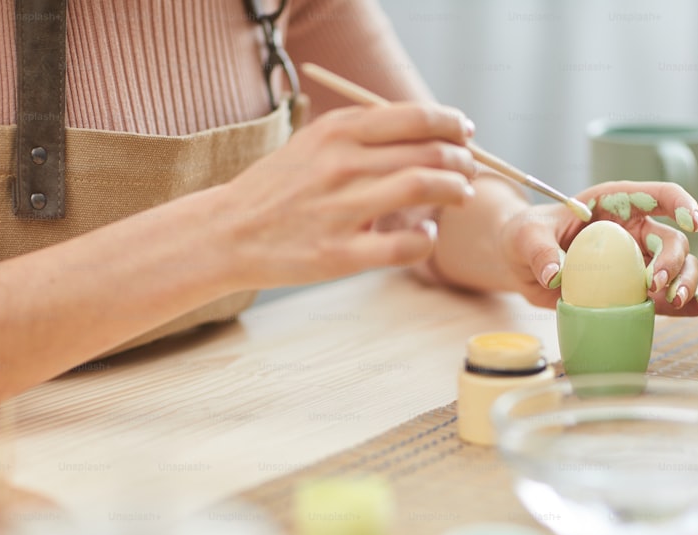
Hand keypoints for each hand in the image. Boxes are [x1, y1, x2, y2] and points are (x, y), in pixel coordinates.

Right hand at [216, 102, 476, 288]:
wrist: (228, 232)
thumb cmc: (280, 188)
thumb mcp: (314, 143)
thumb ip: (363, 135)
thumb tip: (426, 133)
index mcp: (337, 131)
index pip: (415, 117)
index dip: (451, 124)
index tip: (466, 132)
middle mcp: (341, 164)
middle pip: (428, 152)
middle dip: (462, 160)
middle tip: (469, 170)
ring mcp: (341, 210)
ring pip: (423, 188)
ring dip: (455, 190)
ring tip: (461, 195)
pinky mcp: (340, 254)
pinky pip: (404, 244)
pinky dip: (427, 238)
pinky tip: (428, 234)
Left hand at [500, 181, 697, 314]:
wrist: (520, 264)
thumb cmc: (525, 236)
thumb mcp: (526, 236)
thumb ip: (539, 249)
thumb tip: (555, 274)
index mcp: (614, 204)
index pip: (656, 194)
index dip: (679, 202)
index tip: (690, 221)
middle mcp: (632, 231)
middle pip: (671, 240)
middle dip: (674, 261)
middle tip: (655, 285)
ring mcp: (635, 262)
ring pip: (677, 268)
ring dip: (684, 283)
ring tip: (674, 302)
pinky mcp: (630, 290)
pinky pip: (662, 297)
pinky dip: (683, 304)